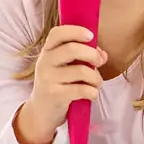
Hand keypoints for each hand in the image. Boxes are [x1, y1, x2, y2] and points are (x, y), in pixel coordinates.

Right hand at [20, 24, 106, 143]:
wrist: (41, 112)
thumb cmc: (60, 83)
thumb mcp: (67, 66)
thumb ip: (85, 56)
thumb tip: (102, 55)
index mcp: (48, 51)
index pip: (57, 33)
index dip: (76, 31)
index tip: (91, 36)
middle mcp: (45, 63)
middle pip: (72, 49)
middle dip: (92, 54)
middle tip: (100, 62)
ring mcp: (48, 79)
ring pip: (82, 71)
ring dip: (96, 78)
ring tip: (96, 83)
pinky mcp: (55, 95)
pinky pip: (83, 89)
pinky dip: (93, 92)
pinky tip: (92, 94)